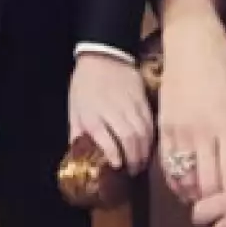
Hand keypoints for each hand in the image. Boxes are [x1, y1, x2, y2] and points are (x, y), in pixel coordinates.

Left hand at [69, 54, 154, 172]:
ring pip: (143, 132)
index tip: (118, 166)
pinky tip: (149, 146)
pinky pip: (151, 122)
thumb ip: (77, 133)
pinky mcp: (142, 99)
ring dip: (144, 151)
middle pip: (129, 138)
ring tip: (142, 162)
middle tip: (133, 171)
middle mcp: (112, 110)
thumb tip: (79, 155)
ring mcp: (130, 104)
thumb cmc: (85, 85)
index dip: (114, 155)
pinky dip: (151, 137)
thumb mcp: (74, 109)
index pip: (106, 139)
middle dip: (134, 158)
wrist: (103, 55)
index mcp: (91, 115)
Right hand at [158, 13, 225, 205]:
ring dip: (195, 195)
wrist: (191, 43)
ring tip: (206, 203)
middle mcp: (203, 133)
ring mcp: (180, 132)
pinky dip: (176, 181)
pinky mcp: (163, 128)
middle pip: (207, 185)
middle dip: (216, 204)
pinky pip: (166, 165)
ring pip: (184, 179)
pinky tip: (185, 187)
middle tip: (224, 213)